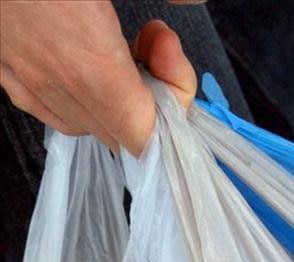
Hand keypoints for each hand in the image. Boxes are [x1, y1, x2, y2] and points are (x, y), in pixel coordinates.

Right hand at [0, 1, 195, 154]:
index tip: (171, 57)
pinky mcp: (4, 68)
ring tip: (123, 42)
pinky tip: (89, 53)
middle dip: (153, 95)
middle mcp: (55, 82)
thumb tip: (194, 0)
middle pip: (121, 131)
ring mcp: (25, 78)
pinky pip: (52, 107)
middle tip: (154, 43)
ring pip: (88, 122)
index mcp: (89, 64)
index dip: (171, 109)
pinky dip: (84, 93)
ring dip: (119, 94)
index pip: (141, 135)